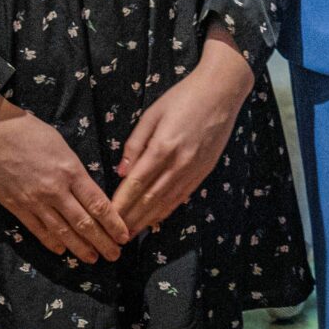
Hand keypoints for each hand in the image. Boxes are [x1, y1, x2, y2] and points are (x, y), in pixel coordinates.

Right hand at [0, 94, 130, 263]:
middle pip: (84, 222)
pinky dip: (51, 242)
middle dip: (102, 241)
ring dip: (80, 248)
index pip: (98, 204)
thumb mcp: (63, 147)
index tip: (124, 235)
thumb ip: (76, 171)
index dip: (113, 223)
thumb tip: (89, 192)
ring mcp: (34, 201)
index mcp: (71, 171)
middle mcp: (55, 190)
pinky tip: (62, 251)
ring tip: (93, 258)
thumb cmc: (30, 132)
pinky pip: (37, 230)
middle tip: (115, 255)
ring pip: (62, 231)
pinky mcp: (15, 207)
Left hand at [113, 27, 255, 236]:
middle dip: (131, 219)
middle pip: (150, 198)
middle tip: (114, 236)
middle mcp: (179, 163)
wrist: (222, 91)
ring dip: (147, 220)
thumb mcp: (152, 114)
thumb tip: (121, 172)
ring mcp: (194, 169)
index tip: (106, 218)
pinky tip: (156, 220)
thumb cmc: (183, 97)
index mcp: (163, 147)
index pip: (136, 184)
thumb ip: (135, 144)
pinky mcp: (204, 170)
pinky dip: (167, 210)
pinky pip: (182, 196)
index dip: (120, 204)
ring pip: (166, 202)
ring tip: (131, 234)